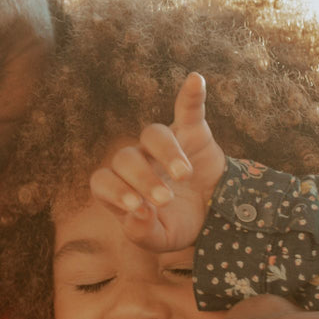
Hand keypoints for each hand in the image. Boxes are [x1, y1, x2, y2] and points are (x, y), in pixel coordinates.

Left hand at [89, 72, 225, 251]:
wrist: (216, 213)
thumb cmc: (179, 224)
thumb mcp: (161, 239)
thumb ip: (143, 233)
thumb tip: (137, 214)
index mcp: (121, 187)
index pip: (102, 181)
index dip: (115, 191)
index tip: (137, 207)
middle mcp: (137, 161)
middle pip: (126, 158)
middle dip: (143, 178)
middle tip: (165, 199)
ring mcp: (163, 144)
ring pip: (152, 134)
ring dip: (166, 152)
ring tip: (183, 175)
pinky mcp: (191, 131)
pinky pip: (187, 109)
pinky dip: (191, 95)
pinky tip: (195, 80)